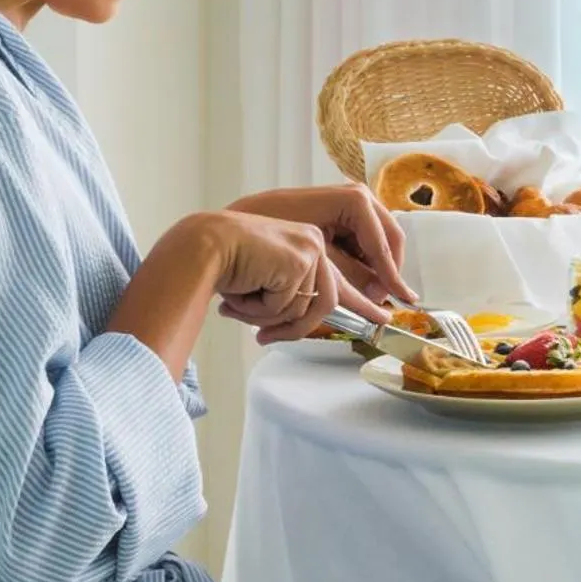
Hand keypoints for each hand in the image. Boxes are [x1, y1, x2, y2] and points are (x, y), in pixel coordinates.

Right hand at [201, 211, 389, 343]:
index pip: (335, 285)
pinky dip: (263, 309)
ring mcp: (310, 248)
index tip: (380, 317)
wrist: (200, 247)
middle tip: (262, 339)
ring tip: (240, 308)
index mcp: (309, 245)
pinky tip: (242, 293)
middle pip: (324, 303)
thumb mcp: (268, 285)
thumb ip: (291, 299)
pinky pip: (289, 305)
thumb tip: (306, 324)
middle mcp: (314, 241)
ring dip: (271, 318)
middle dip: (293, 329)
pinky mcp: (300, 258)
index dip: (362, 305)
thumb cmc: (225, 267)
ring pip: (308, 308)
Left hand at [225, 184, 415, 306]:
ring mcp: (350, 203)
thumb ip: (350, 275)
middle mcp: (357, 196)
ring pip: (377, 243)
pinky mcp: (340, 214)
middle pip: (388, 241)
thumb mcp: (315, 258)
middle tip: (384, 302)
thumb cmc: (269, 236)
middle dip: (387, 273)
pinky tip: (354, 284)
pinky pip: (361, 242)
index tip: (402, 300)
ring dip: (374, 270)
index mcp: (355, 201)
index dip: (392, 277)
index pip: (384, 245)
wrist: (232, 228)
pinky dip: (360, 263)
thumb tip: (378, 292)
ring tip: (369, 299)